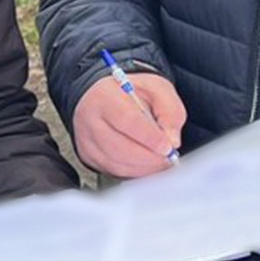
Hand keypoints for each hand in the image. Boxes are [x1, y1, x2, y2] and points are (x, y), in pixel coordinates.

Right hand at [71, 71, 186, 178]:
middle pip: (119, 148)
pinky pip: (113, 171)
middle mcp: (90, 119)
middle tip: (168, 157)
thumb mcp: (157, 89)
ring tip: (160, 159)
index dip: (149, 137)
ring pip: (116, 163)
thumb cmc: (131, 92)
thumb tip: (172, 139)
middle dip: (149, 157)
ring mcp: (87, 140)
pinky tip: (147, 163)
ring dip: (144, 166)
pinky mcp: (89, 156)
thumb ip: (170, 111)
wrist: (107, 96)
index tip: (168, 147)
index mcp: (105, 96)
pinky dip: (135, 171)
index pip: (126, 120)